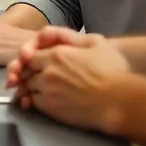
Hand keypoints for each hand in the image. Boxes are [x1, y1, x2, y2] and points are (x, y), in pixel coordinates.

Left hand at [7, 40, 130, 134]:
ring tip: (37, 88)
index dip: (31, 57)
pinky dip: (32, 101)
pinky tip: (39, 100)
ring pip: (27, 87)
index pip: (30, 54)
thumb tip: (51, 35)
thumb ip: (71, 36)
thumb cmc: (113, 71)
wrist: (119, 102)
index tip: (36, 61)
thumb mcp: (96, 42)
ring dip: (30, 87)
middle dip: (27, 72)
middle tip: (32, 75)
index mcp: (57, 54)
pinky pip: (33, 103)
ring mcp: (48, 92)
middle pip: (25, 71)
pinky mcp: (52, 109)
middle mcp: (48, 72)